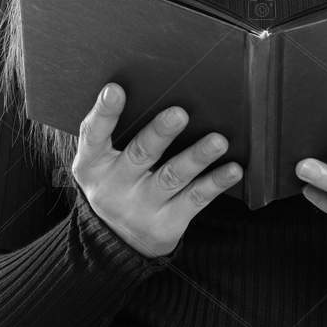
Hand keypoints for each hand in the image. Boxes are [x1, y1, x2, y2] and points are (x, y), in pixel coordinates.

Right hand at [71, 83, 241, 258]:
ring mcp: (142, 206)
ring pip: (173, 176)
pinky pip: (195, 199)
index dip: (104, 112)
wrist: (116, 240)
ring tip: (218, 141)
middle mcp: (115, 186)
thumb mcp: (100, 162)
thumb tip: (149, 86)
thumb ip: (115, 132)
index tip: (115, 89)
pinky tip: (232, 169)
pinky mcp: (168, 223)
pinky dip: (216, 183)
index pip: (94, 134)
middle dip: (160, 133)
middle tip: (179, 113)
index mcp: (93, 164)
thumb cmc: (115, 182)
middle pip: (140, 155)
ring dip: (197, 157)